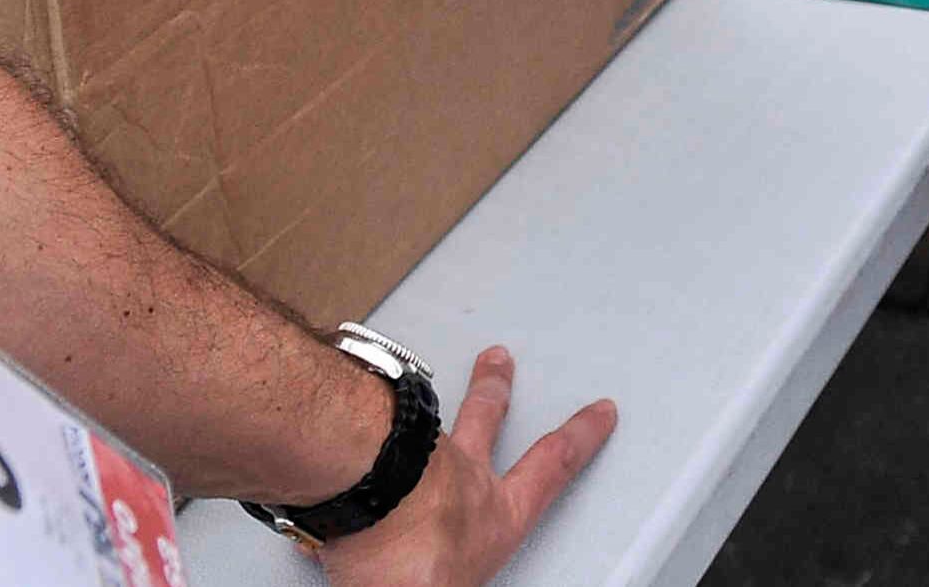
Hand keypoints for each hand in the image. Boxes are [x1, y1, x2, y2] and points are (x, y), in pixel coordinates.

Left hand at [318, 348, 613, 586]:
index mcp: (493, 517)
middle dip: (494, 391)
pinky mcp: (359, 446)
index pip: (549, 470)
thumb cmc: (411, 566)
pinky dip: (351, 438)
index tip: (598, 413)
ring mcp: (409, 455)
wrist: (362, 520)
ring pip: (420, 425)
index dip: (579, 439)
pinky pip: (358, 438)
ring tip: (398, 406)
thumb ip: (450, 576)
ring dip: (416, 413)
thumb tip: (442, 578)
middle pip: (483, 421)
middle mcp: (458, 477)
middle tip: (498, 363)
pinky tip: (330, 446)